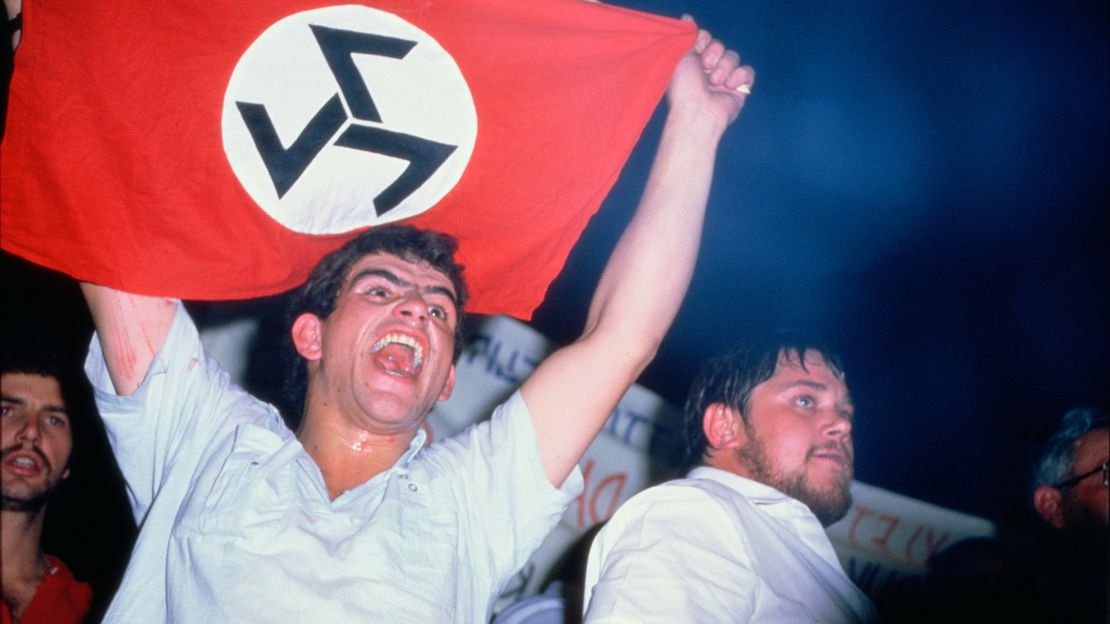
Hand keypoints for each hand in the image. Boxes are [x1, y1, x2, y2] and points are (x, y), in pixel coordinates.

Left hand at [666, 16, 754, 134]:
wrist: (698, 111)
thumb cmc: (684, 87)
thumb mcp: (680, 57)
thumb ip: (686, 37)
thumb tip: (687, 18)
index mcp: (694, 62)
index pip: (705, 39)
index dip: (704, 40)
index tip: (698, 47)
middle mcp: (709, 70)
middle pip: (720, 46)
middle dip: (713, 54)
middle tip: (705, 67)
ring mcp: (725, 79)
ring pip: (733, 56)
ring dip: (724, 67)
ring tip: (715, 82)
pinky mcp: (740, 88)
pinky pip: (748, 71)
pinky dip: (740, 76)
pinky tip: (729, 86)